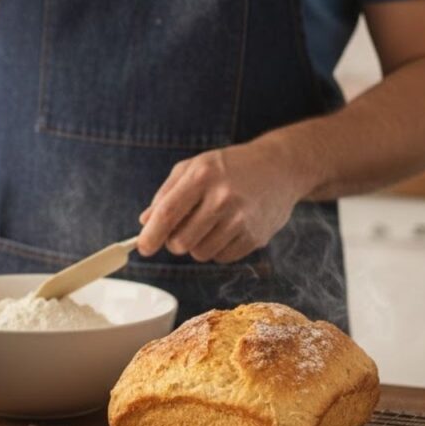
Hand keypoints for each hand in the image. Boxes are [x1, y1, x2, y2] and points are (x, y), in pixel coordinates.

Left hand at [136, 142, 312, 262]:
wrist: (281, 167)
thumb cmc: (229, 167)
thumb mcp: (194, 167)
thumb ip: (166, 194)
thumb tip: (145, 222)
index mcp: (202, 176)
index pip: (167, 215)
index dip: (150, 236)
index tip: (143, 248)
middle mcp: (222, 198)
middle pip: (180, 242)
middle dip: (174, 241)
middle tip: (182, 228)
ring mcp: (242, 219)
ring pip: (200, 254)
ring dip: (197, 245)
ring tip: (209, 224)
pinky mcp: (256, 237)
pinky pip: (221, 258)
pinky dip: (218, 249)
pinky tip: (227, 229)